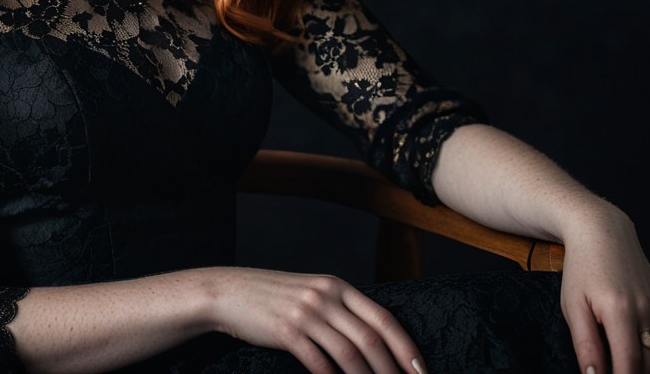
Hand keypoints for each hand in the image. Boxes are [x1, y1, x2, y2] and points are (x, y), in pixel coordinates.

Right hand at [199, 267, 424, 373]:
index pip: (383, 317)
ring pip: (349, 353)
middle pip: (371, 338)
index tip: (421, 371)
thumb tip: (373, 336)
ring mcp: (305, 312)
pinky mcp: (286, 330)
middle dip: (393, 371)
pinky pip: (318, 362)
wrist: (228, 293)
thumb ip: (339, 307)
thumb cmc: (272, 298)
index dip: (406, 347)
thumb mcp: (311, 292)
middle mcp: (325, 296)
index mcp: (336, 286)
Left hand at [559, 207, 649, 373]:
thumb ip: (585, 345)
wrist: (603, 233)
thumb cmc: (582, 269)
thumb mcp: (572, 306)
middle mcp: (646, 311)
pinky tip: (638, 363)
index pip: (628, 365)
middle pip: (647, 366)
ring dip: (644, 372)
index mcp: (619, 311)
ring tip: (621, 368)